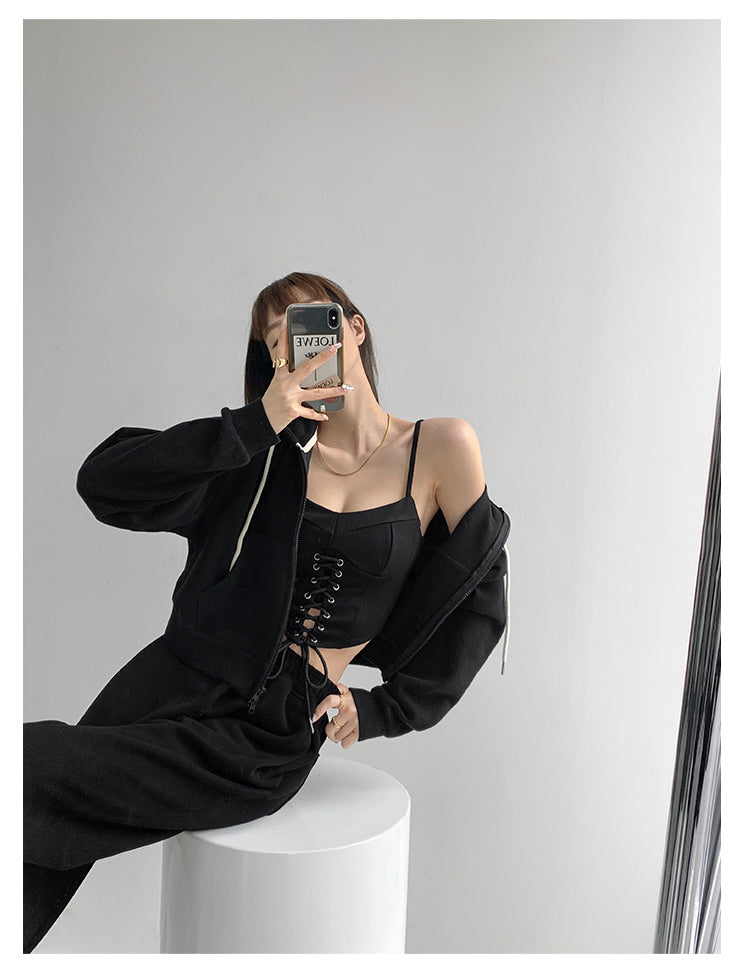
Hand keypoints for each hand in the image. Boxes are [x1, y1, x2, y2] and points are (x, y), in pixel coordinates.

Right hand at [260, 319, 350, 433]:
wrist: (261, 421)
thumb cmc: (271, 401)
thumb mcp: (277, 384)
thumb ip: (289, 375)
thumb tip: (307, 367)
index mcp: (279, 375)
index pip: (281, 352)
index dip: (283, 336)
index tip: (286, 321)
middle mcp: (284, 384)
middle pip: (307, 368)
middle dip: (323, 357)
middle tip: (335, 347)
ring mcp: (289, 397)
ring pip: (315, 392)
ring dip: (333, 391)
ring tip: (347, 388)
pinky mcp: (292, 411)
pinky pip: (309, 412)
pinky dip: (318, 414)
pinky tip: (325, 415)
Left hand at [312, 683, 359, 748]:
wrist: (381, 709)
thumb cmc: (363, 702)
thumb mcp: (351, 693)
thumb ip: (340, 690)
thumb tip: (331, 685)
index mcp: (346, 699)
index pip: (329, 701)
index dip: (320, 709)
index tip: (313, 717)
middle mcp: (350, 711)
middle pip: (330, 728)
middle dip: (331, 729)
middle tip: (335, 726)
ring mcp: (355, 723)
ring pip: (337, 737)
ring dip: (338, 736)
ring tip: (345, 729)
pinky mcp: (360, 733)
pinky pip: (345, 744)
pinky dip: (345, 741)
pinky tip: (349, 734)